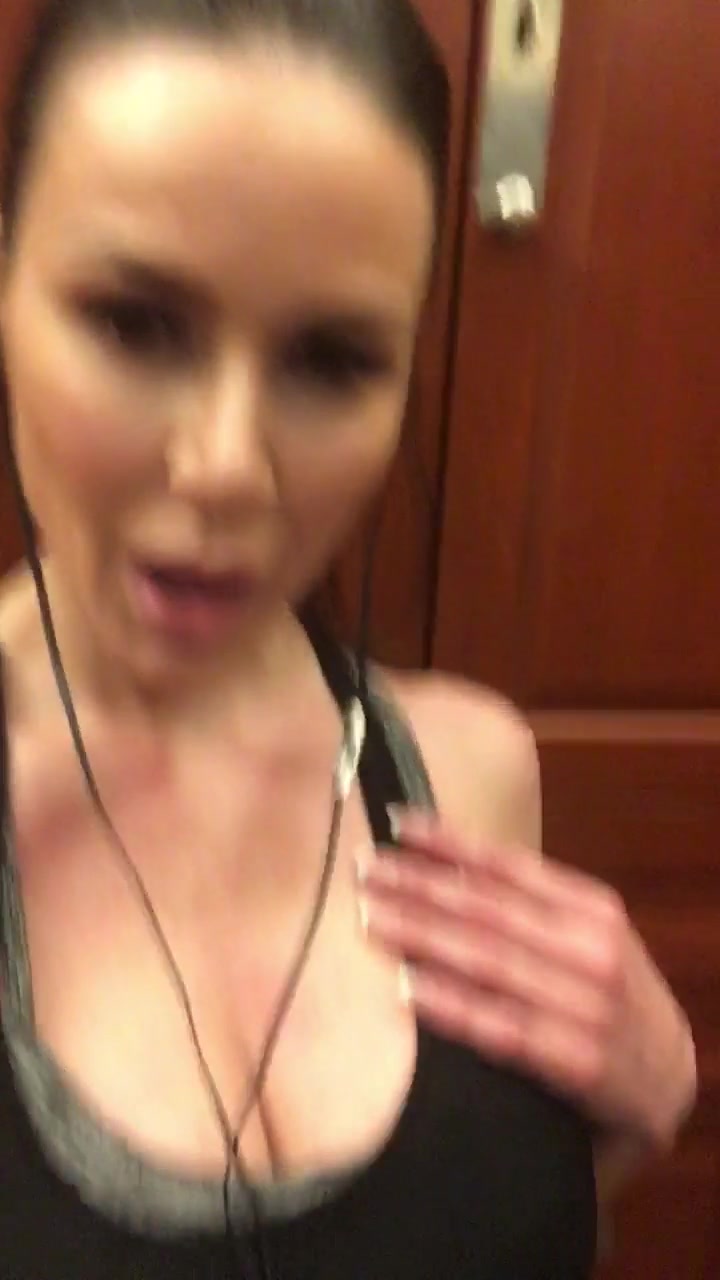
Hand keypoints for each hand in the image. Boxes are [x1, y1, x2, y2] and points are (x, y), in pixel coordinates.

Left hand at [356, 809, 695, 1149]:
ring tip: (370, 917)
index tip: (397, 825)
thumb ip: (532, 907)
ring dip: (423, 936)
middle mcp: (592, 949)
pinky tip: (407, 989)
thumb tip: (443, 870)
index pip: (509, 866)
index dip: (450, 843)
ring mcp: (588, 1006)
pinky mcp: (579, 1063)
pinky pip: (502, 1028)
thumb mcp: (586, 937)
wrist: (670, 1080)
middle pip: (489, 909)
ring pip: (489, 961)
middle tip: (365, 869)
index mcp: (592, 908)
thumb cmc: (611, 997)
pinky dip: (452, 1006)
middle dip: (420, 885)